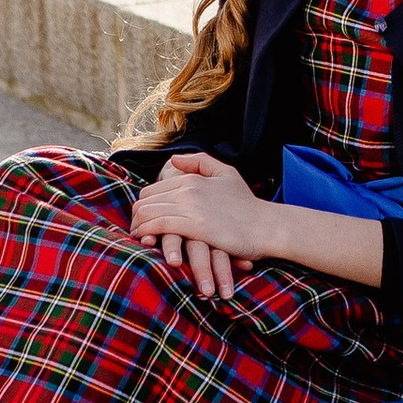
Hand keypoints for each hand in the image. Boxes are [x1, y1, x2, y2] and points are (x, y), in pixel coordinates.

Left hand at [129, 148, 267, 300]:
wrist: (266, 225)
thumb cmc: (247, 205)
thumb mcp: (226, 174)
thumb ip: (200, 162)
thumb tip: (173, 161)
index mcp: (192, 178)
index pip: (152, 190)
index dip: (143, 206)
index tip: (143, 219)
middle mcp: (187, 189)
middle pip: (145, 201)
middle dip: (136, 217)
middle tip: (137, 231)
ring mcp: (190, 207)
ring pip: (147, 213)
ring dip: (137, 227)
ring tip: (139, 238)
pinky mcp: (194, 226)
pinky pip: (158, 225)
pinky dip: (146, 232)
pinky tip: (146, 241)